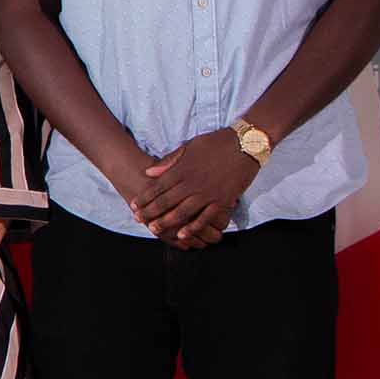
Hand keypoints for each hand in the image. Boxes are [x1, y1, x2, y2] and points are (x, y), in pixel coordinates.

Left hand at [135, 132, 259, 245]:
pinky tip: (182, 235)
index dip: (145, 197)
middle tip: (138, 220)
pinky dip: (193, 227)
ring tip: (154, 229)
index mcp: (183, 169)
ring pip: (182, 212)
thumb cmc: (216, 143)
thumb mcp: (189, 146)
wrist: (245, 143)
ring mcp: (207, 193)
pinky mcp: (222, 200)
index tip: (134, 205)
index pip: (158, 186)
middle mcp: (192, 183)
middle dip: (150, 212)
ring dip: (167, 222)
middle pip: (166, 201)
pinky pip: (205, 217)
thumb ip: (169, 161)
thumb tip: (149, 172)